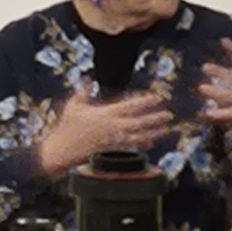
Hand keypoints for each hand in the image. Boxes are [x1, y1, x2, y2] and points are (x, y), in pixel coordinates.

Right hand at [32, 88, 173, 178]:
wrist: (62, 150)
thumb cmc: (66, 127)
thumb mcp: (74, 105)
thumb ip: (84, 92)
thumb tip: (89, 79)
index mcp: (105, 114)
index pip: (130, 106)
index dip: (145, 101)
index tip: (158, 97)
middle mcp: (113, 127)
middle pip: (139, 122)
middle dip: (155, 118)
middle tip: (169, 114)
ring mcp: (113, 140)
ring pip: (138, 136)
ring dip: (154, 132)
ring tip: (167, 129)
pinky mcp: (112, 150)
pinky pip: (130, 146)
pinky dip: (142, 144)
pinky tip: (151, 142)